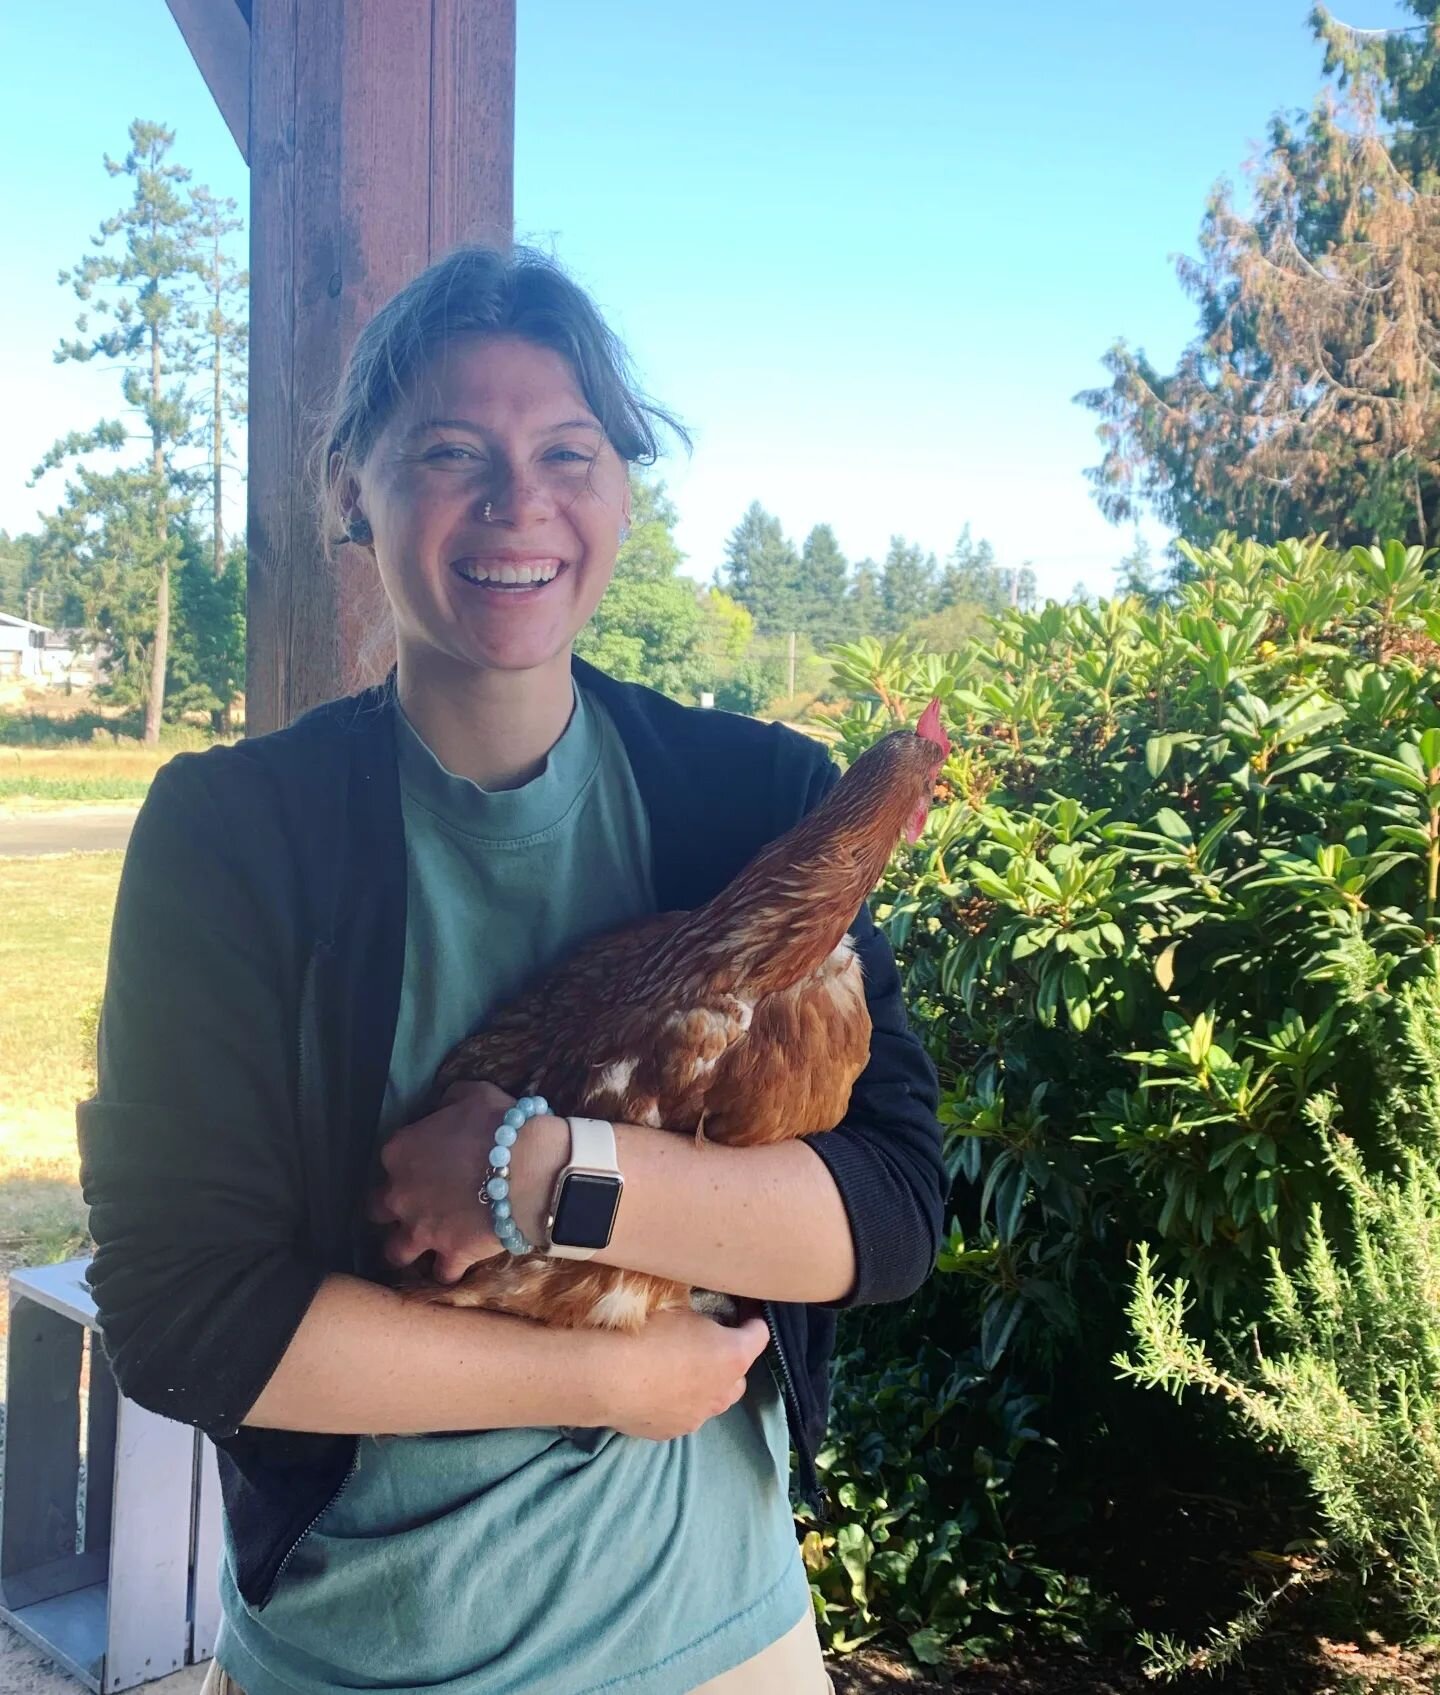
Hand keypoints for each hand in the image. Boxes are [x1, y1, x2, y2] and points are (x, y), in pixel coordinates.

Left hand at [369, 1081, 567, 1282]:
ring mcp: (422, 1230)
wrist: (530, 1168)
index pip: (390, 1159)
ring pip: (395, 1252)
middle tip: (419, 1203)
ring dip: (407, 1248)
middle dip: (393, 1208)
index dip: (408, 1162)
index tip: (426, 1163)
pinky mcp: (450, 1254)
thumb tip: (444, 1107)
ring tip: (424, 1244)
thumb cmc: (499, 1126)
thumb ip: (448, 1101)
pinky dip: (448, 1270)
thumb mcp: (472, 1094)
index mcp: (400, 1151)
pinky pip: (441, 1274)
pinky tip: (457, 1264)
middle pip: (378, 1209)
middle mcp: (400, 1195)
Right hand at [601, 1311, 769, 1440]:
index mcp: (732, 1356)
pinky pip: (683, 1414)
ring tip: (677, 1370)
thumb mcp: (677, 1307)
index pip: (759, 1336)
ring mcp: (697, 1417)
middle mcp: (722, 1392)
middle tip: (705, 1344)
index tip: (741, 1312)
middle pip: (738, 1376)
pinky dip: (677, 1402)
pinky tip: (653, 1389)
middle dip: (728, 1361)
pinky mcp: (670, 1432)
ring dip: (705, 1386)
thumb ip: (698, 1314)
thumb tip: (699, 1314)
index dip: (752, 1321)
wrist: (604, 1375)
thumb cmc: (644, 1331)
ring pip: (712, 1400)